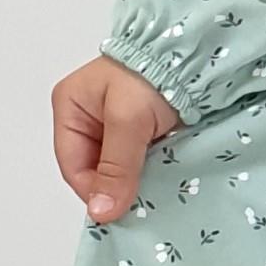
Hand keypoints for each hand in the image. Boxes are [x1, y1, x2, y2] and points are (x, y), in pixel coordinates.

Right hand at [51, 54, 181, 221]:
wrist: (195, 53)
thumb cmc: (152, 73)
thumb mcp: (128, 120)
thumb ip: (115, 168)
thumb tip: (100, 212)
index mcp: (70, 107)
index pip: (72, 165)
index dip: (92, 190)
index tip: (117, 208)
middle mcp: (89, 116)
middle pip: (94, 169)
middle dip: (115, 186)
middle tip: (140, 201)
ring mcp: (117, 123)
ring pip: (118, 168)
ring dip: (136, 180)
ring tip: (154, 189)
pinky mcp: (143, 128)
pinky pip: (140, 160)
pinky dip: (151, 170)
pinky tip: (164, 177)